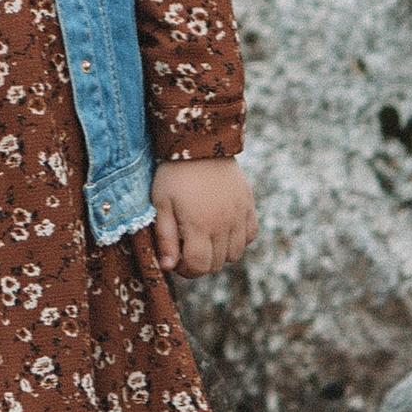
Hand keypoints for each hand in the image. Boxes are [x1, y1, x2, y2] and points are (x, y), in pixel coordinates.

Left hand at [152, 157, 257, 276]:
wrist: (200, 142)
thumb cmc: (174, 173)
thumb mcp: (161, 204)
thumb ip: (165, 238)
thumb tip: (168, 267)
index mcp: (199, 225)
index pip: (199, 266)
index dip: (185, 269)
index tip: (176, 258)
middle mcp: (223, 223)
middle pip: (216, 264)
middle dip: (200, 263)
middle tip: (187, 247)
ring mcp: (239, 214)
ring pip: (235, 254)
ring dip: (219, 253)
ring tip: (204, 237)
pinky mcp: (248, 204)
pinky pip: (251, 235)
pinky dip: (238, 239)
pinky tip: (223, 228)